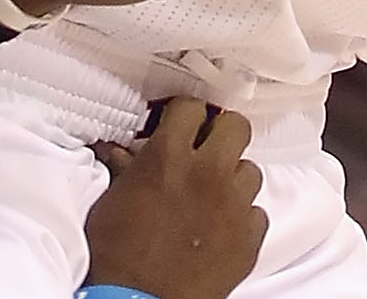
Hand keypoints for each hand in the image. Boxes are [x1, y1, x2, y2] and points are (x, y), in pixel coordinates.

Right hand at [89, 101, 266, 298]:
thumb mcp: (109, 205)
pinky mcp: (249, 238)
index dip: (186, 117)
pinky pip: (257, 213)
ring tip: (213, 198)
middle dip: (221, 136)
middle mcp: (207, 172)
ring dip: (233, 181)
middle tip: (206, 154)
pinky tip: (222, 229)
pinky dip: (242, 219)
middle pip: (236, 126)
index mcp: (169, 156)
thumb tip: (121, 150)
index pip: (192, 107)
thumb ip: (126, 170)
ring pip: (250, 170)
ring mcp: (233, 204)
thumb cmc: (116, 259)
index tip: (182, 127)